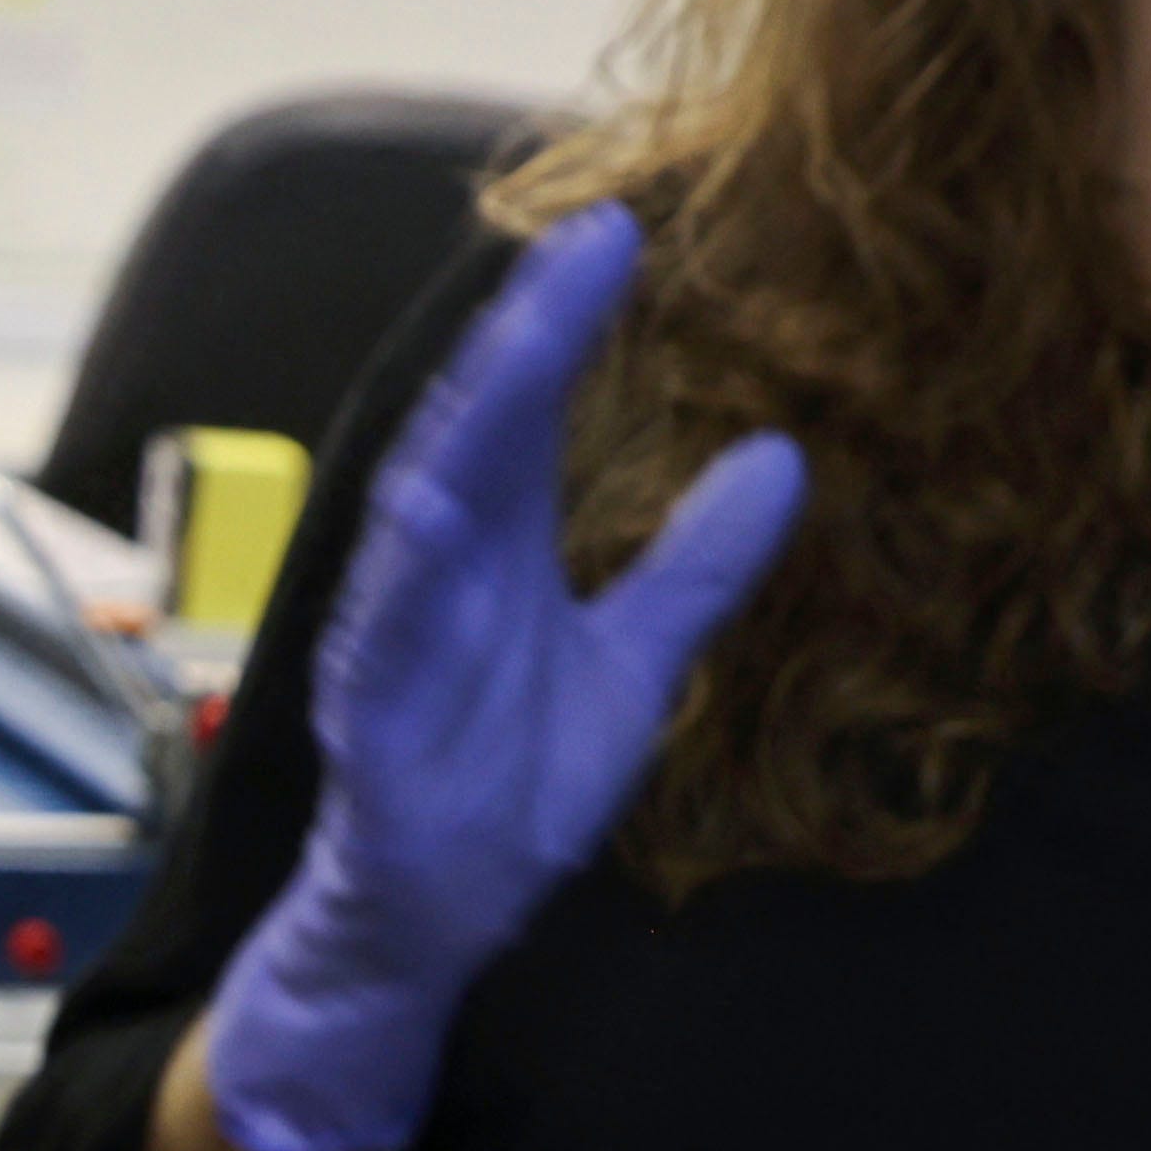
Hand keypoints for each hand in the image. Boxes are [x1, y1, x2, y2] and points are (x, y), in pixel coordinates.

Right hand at [198, 209, 809, 1150]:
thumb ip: (696, 567)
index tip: (623, 231)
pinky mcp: (370, 715)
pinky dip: (405, 570)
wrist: (437, 920)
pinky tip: (434, 510)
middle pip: (478, 428)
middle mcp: (439, 572)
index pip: (531, 412)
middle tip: (587, 238)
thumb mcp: (638, 666)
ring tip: (520, 337)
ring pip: (424, 507)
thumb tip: (780, 456)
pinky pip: (382, 632)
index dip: (568, 322)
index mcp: (496, 548)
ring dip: (470, 422)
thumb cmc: (508, 785)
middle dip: (525, 334)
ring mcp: (396, 637)